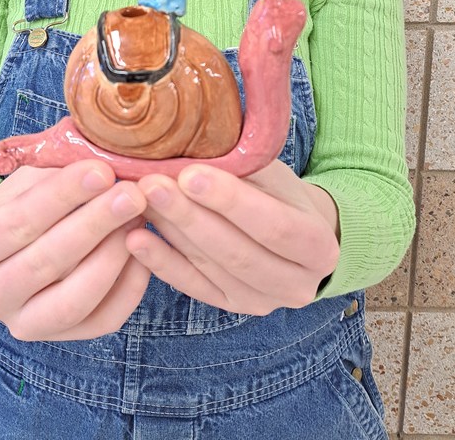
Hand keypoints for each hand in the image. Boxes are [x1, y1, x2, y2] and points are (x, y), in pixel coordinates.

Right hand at [0, 160, 149, 340]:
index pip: (18, 222)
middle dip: (94, 224)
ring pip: (73, 300)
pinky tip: (142, 250)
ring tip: (139, 219)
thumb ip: (55, 175)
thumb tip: (104, 167)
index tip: (101, 171)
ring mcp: (24, 324)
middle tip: (132, 195)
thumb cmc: (20, 206)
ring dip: (112, 257)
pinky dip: (128, 286)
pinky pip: (101, 320)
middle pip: (46, 262)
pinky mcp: (61, 339)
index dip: (62, 195)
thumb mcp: (25, 182)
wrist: (6, 254)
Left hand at [125, 161, 339, 313]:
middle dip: (191, 217)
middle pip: (239, 253)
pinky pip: (193, 286)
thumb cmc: (281, 193)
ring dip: (173, 234)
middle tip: (152, 185)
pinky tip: (136, 238)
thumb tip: (190, 147)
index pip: (274, 226)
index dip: (231, 201)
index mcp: (319, 246)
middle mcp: (297, 284)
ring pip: (213, 269)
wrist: (296, 233)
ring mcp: (263, 302)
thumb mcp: (274, 173)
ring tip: (140, 202)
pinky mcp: (231, 306)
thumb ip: (244, 167)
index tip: (190, 174)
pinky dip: (162, 263)